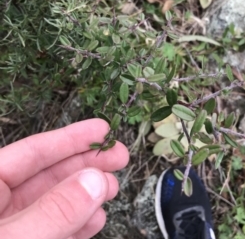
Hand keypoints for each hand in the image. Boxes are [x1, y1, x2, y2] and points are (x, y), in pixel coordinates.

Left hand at [0, 119, 128, 238]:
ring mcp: (12, 226)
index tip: (104, 129)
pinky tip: (95, 218)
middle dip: (87, 164)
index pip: (33, 151)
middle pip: (50, 173)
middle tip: (120, 156)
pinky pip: (54, 228)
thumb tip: (96, 179)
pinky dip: (77, 223)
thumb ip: (54, 209)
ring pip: (56, 200)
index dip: (72, 138)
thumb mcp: (15, 238)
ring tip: (112, 188)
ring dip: (88, 194)